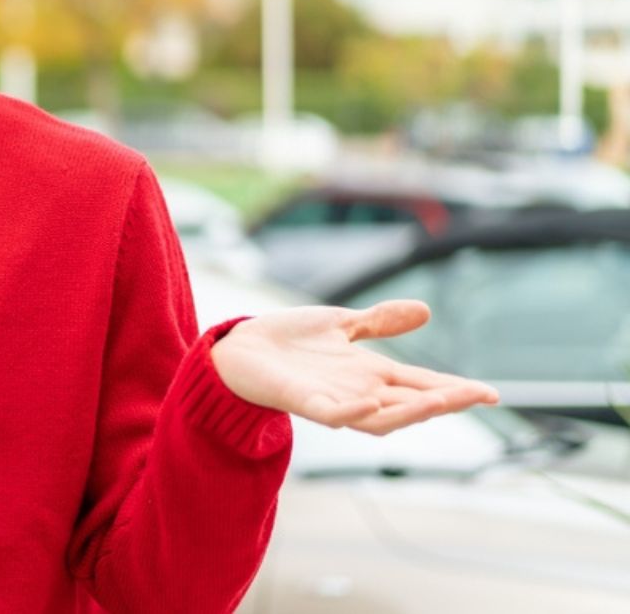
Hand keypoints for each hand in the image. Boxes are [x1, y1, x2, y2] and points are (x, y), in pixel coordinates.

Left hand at [209, 299, 499, 435]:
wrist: (238, 348)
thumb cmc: (287, 340)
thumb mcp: (341, 324)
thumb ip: (379, 322)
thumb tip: (425, 311)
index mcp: (369, 374)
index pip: (421, 384)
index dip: (454, 389)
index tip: (490, 393)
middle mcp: (357, 392)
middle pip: (410, 404)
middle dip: (445, 401)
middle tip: (480, 396)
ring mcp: (332, 400)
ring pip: (380, 418)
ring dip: (410, 411)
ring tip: (441, 400)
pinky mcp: (303, 402)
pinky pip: (332, 415)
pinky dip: (353, 411)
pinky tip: (371, 401)